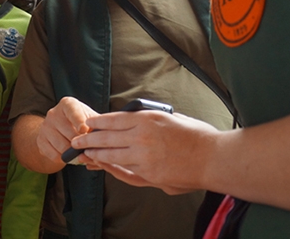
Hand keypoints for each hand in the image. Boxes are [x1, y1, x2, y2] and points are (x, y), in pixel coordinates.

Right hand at [36, 96, 98, 164]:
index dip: (79, 121)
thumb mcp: (89, 118)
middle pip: (71, 134)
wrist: (58, 129)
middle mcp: (53, 113)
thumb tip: (102, 135)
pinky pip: (55, 155)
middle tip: (89, 149)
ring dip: (74, 153)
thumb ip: (96, 124)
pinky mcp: (40, 140)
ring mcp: (45, 127)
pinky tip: (68, 154)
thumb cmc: (80, 122)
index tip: (84, 130)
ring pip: (63, 147)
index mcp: (68, 104)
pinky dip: (64, 159)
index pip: (73, 112)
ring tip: (80, 152)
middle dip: (82, 144)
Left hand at [71, 110, 218, 191]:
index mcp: (146, 118)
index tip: (88, 123)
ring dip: (96, 154)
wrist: (213, 157)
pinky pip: (124, 169)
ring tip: (85, 153)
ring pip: (112, 154)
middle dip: (89, 138)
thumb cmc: (196, 136)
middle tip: (76, 140)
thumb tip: (133, 120)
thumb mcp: (169, 117)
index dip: (97, 122)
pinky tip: (104, 165)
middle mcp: (141, 135)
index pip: (113, 119)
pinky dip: (111, 167)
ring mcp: (143, 155)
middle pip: (107, 137)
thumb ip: (149, 120)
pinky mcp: (149, 172)